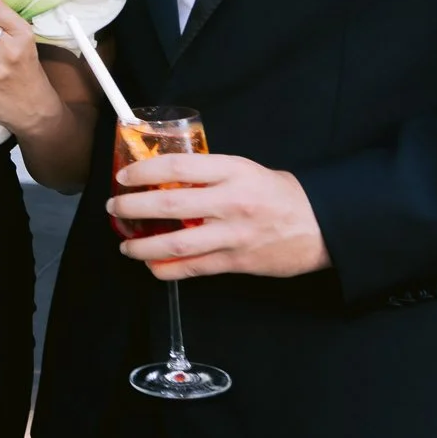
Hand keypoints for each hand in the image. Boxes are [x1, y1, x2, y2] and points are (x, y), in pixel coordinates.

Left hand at [111, 154, 330, 279]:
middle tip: (115, 207)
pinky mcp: (236, 262)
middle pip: (168, 205)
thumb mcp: (245, 169)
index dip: (144, 171)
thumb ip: (209, 173)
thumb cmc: (279, 193)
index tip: (124, 176)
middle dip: (133, 207)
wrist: (321, 225)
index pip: (177, 168)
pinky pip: (193, 268)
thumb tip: (166, 175)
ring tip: (125, 245)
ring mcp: (232, 235)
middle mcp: (230, 202)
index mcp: (232, 171)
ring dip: (142, 246)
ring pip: (176, 243)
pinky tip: (151, 265)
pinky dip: (167, 269)